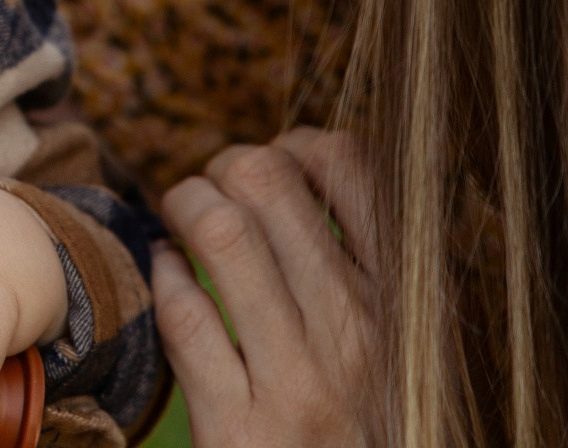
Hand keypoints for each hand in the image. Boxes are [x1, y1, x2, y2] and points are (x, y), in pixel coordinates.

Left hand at [153, 129, 380, 446]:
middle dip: (221, 169)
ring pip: (222, 235)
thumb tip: (298, 159)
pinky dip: (162, 278)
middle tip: (210, 193)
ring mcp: (301, 379)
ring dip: (182, 209)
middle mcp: (360, 332)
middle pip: (269, 182)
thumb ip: (360, 259)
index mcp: (405, 302)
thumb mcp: (392, 336)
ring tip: (178, 224)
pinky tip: (167, 277)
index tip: (273, 166)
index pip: (356, 170)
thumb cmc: (364, 418)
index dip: (296, 147)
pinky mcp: (242, 427)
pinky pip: (185, 315)